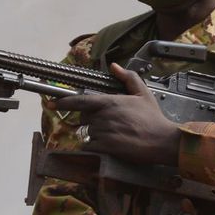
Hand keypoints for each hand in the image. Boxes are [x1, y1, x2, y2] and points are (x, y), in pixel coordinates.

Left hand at [55, 65, 181, 164]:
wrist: (163, 141)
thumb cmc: (153, 118)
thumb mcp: (143, 93)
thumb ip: (127, 77)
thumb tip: (114, 66)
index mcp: (110, 102)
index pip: (80, 101)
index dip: (63, 102)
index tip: (51, 103)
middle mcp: (103, 116)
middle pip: (85, 119)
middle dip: (93, 120)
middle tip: (112, 124)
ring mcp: (103, 133)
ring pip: (89, 133)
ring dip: (98, 134)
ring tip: (117, 134)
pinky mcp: (105, 148)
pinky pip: (91, 147)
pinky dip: (97, 147)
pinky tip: (112, 145)